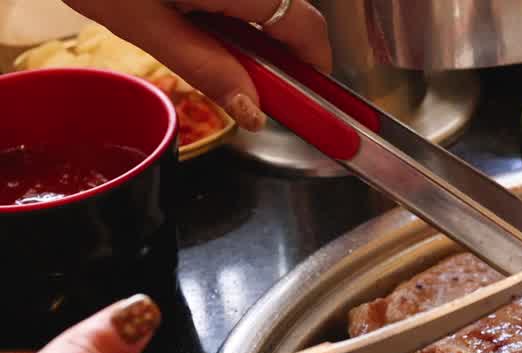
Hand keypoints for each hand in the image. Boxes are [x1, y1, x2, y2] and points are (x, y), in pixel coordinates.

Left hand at [64, 0, 331, 130]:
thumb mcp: (146, 26)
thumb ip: (207, 68)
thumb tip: (253, 110)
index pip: (308, 30)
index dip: (313, 70)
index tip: (300, 101)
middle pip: (292, 14)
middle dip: (279, 54)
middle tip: (246, 82)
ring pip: (268, 1)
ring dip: (252, 30)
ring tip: (205, 41)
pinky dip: (233, 9)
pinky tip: (193, 14)